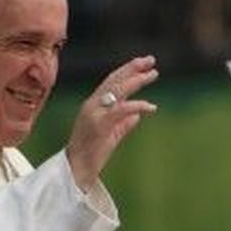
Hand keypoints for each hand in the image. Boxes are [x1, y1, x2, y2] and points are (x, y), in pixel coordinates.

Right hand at [67, 57, 157, 187]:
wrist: (77, 170)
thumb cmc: (92, 154)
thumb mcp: (111, 135)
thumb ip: (123, 123)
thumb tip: (137, 115)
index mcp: (94, 105)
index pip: (111, 82)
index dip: (127, 71)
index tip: (143, 64)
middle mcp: (92, 105)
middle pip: (114, 80)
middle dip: (132, 68)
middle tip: (151, 60)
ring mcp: (94, 113)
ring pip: (117, 90)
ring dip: (136, 80)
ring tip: (153, 74)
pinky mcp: (99, 124)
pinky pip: (121, 109)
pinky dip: (137, 105)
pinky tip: (151, 107)